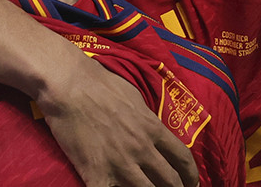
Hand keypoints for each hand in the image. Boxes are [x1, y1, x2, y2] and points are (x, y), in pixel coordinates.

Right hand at [36, 54, 198, 186]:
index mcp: (153, 128)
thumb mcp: (134, 96)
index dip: (191, 176)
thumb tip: (154, 130)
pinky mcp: (97, 174)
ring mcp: (121, 163)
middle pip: (170, 181)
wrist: (68, 84)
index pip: (183, 159)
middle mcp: (142, 149)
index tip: (191, 183)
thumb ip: (147, 118)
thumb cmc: (100, 84)